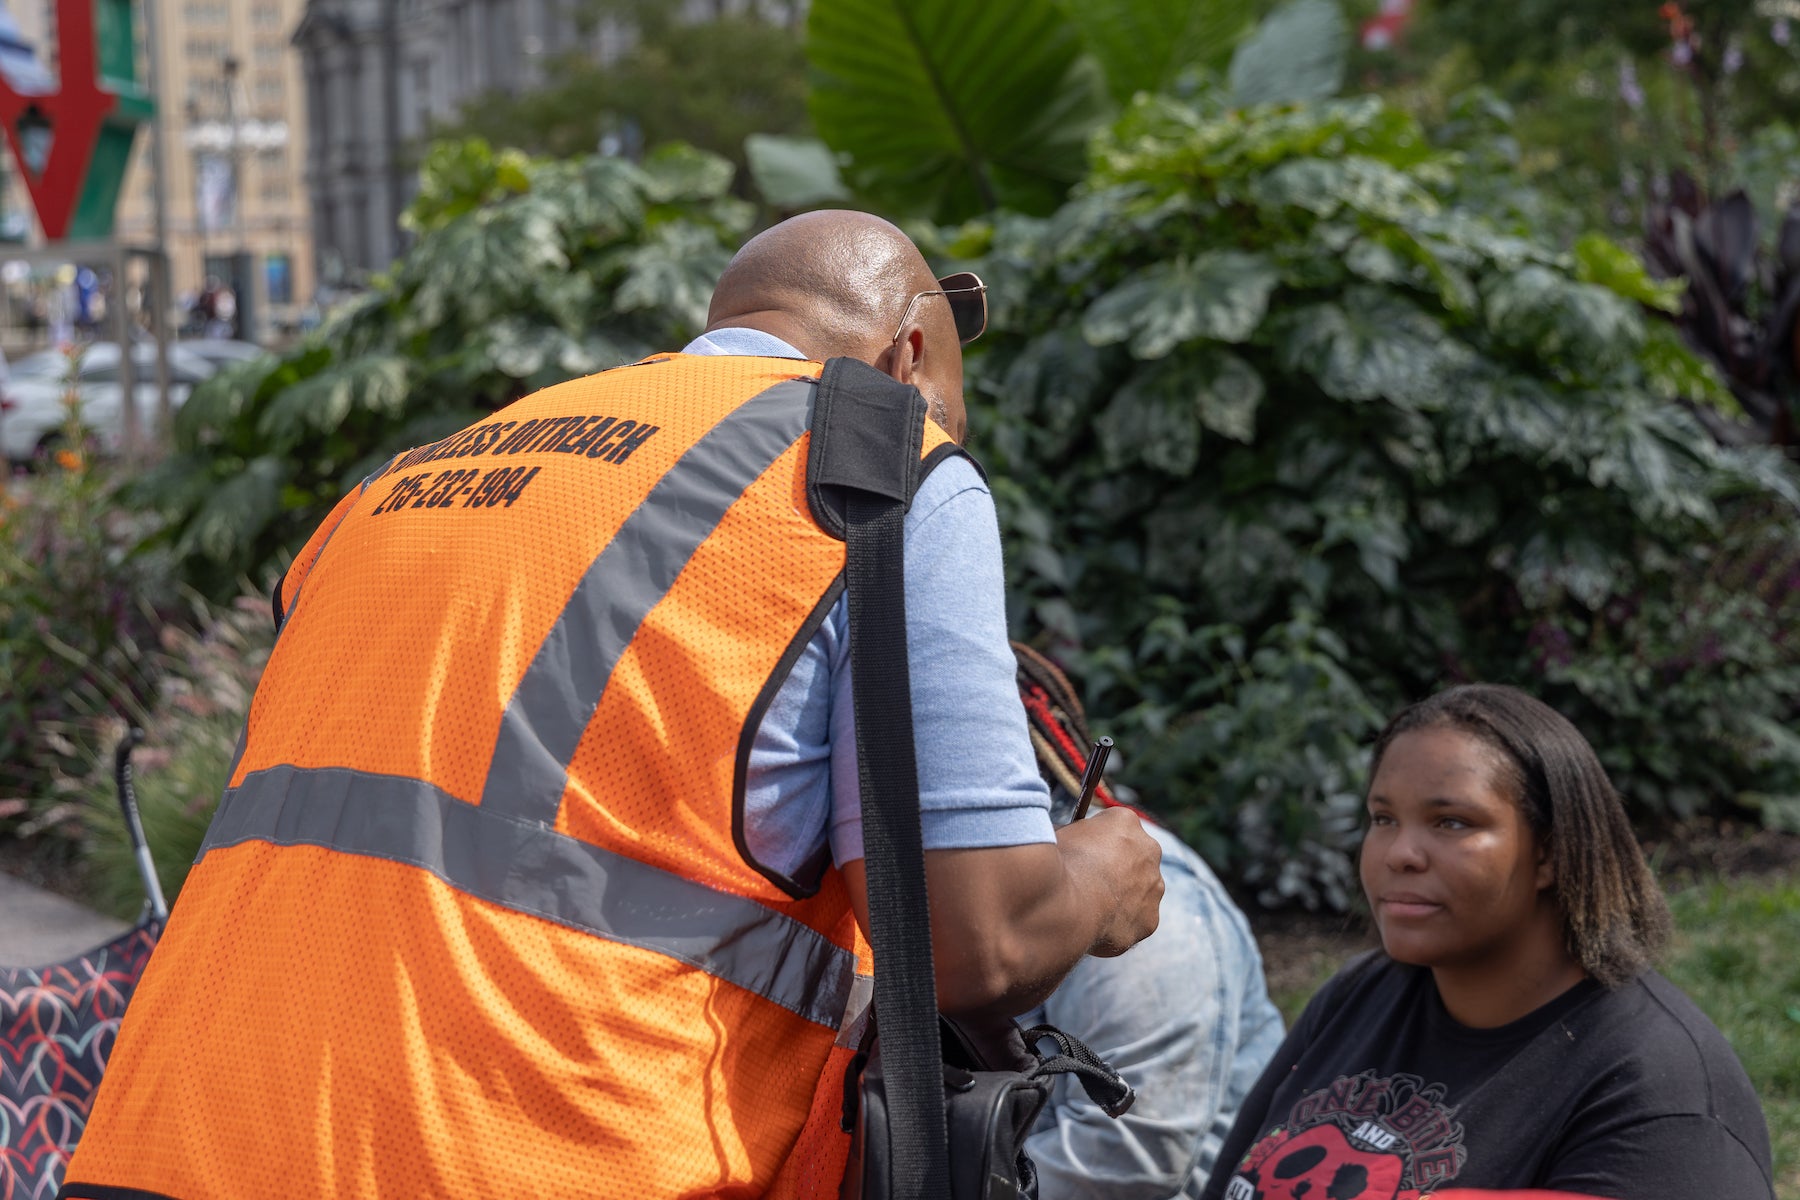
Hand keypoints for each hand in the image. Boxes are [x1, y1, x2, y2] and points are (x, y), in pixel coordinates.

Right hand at [1057, 807, 1163, 956]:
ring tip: (1090, 908)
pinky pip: (1134, 921)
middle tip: (1089, 882)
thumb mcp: (1059, 835)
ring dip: (1121, 897)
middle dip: (1116, 868)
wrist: (1064, 907)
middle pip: (1134, 857)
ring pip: (1139, 891)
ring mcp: (1154, 886)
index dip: (1095, 841)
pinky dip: (1118, 924)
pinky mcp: (1150, 919)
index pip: (1114, 827)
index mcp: (1125, 821)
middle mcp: (1149, 849)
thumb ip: (1072, 835)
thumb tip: (1066, 843)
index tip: (1082, 853)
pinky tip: (1095, 927)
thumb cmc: (1056, 866)